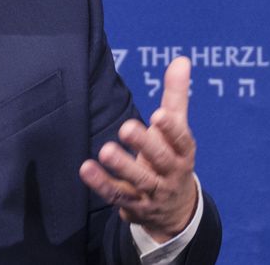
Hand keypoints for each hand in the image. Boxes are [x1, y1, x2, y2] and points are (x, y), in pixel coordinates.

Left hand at [79, 56, 198, 242]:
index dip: (171, 129)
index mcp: (183, 152)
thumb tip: (181, 59)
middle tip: (126, 127)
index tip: (159, 114)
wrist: (175, 208)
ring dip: (122, 166)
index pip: (181, 141)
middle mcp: (170, 173)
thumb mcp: (177, 128)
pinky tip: (86, 169)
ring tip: (106, 150)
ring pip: (139, 181)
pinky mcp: (133, 205)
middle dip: (145, 145)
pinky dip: (101, 183)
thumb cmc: (171, 156)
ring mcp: (152, 192)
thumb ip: (176, 95)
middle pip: (160, 160)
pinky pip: (116, 195)